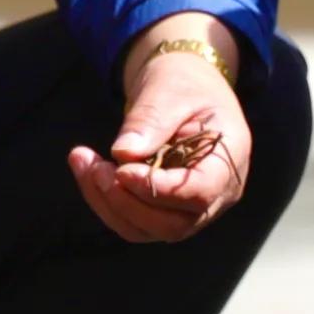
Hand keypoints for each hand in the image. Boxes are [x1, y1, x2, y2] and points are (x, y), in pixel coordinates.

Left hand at [72, 12, 249, 241]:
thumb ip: (151, 119)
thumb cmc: (184, 83)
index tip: (121, 169)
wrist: (185, 88)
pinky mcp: (166, 211)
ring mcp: (193, 208)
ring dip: (109, 203)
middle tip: (95, 167)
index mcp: (230, 159)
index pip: (199, 192)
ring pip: (149, 230)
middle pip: (174, 225)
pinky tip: (88, 170)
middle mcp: (218, 194)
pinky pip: (135, 222)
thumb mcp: (170, 88)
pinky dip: (106, 202)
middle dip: (127, 202)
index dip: (158, 189)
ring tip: (83, 161)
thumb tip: (123, 153)